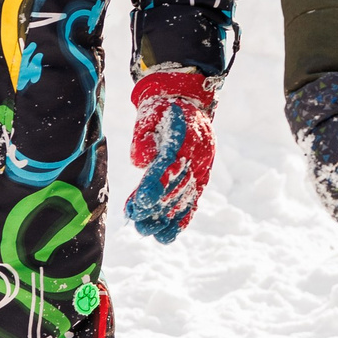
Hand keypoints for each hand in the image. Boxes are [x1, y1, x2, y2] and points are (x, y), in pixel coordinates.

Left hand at [124, 71, 216, 242]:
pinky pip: (193, 203)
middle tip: (136, 220)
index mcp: (186, 137)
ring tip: (144, 229)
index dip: (155, 185)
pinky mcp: (200, 179)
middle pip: (176, 188)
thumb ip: (144, 137)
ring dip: (164, 219)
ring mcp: (201, 169)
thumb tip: (144, 161)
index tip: (141, 201)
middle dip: (155, 207)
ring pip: (184, 199)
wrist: (184, 101)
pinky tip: (165, 236)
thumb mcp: (149, 114)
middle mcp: (197, 156)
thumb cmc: (160, 109)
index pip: (169, 166)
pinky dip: (180, 220)